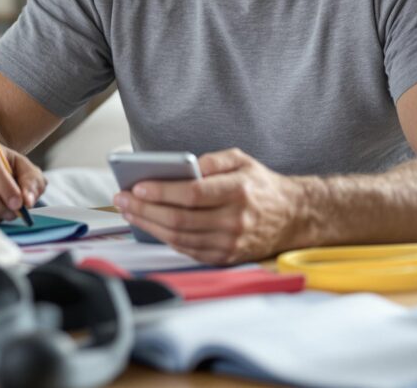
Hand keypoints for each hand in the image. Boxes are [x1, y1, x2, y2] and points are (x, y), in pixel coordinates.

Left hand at [113, 148, 301, 263]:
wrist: (293, 217)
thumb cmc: (260, 185)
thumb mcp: (242, 159)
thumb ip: (215, 159)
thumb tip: (186, 165)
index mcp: (238, 191)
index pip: (193, 194)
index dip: (162, 191)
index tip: (138, 186)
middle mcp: (234, 220)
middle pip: (181, 219)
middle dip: (145, 209)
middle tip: (122, 199)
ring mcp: (230, 243)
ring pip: (180, 238)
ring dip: (149, 226)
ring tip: (129, 211)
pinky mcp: (227, 257)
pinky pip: (189, 251)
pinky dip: (166, 239)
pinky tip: (150, 225)